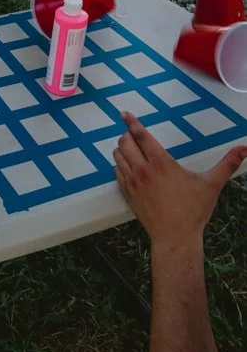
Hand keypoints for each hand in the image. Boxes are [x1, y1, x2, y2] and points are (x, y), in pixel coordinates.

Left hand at [114, 112, 246, 248]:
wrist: (175, 237)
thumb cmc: (193, 210)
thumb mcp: (212, 185)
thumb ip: (227, 164)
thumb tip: (245, 149)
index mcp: (161, 163)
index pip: (141, 136)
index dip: (132, 122)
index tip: (125, 113)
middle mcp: (143, 170)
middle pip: (125, 142)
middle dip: (128, 135)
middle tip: (135, 136)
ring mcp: (132, 182)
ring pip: (118, 156)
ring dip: (123, 149)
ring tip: (132, 150)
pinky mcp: (127, 193)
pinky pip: (117, 172)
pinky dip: (120, 165)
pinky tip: (129, 167)